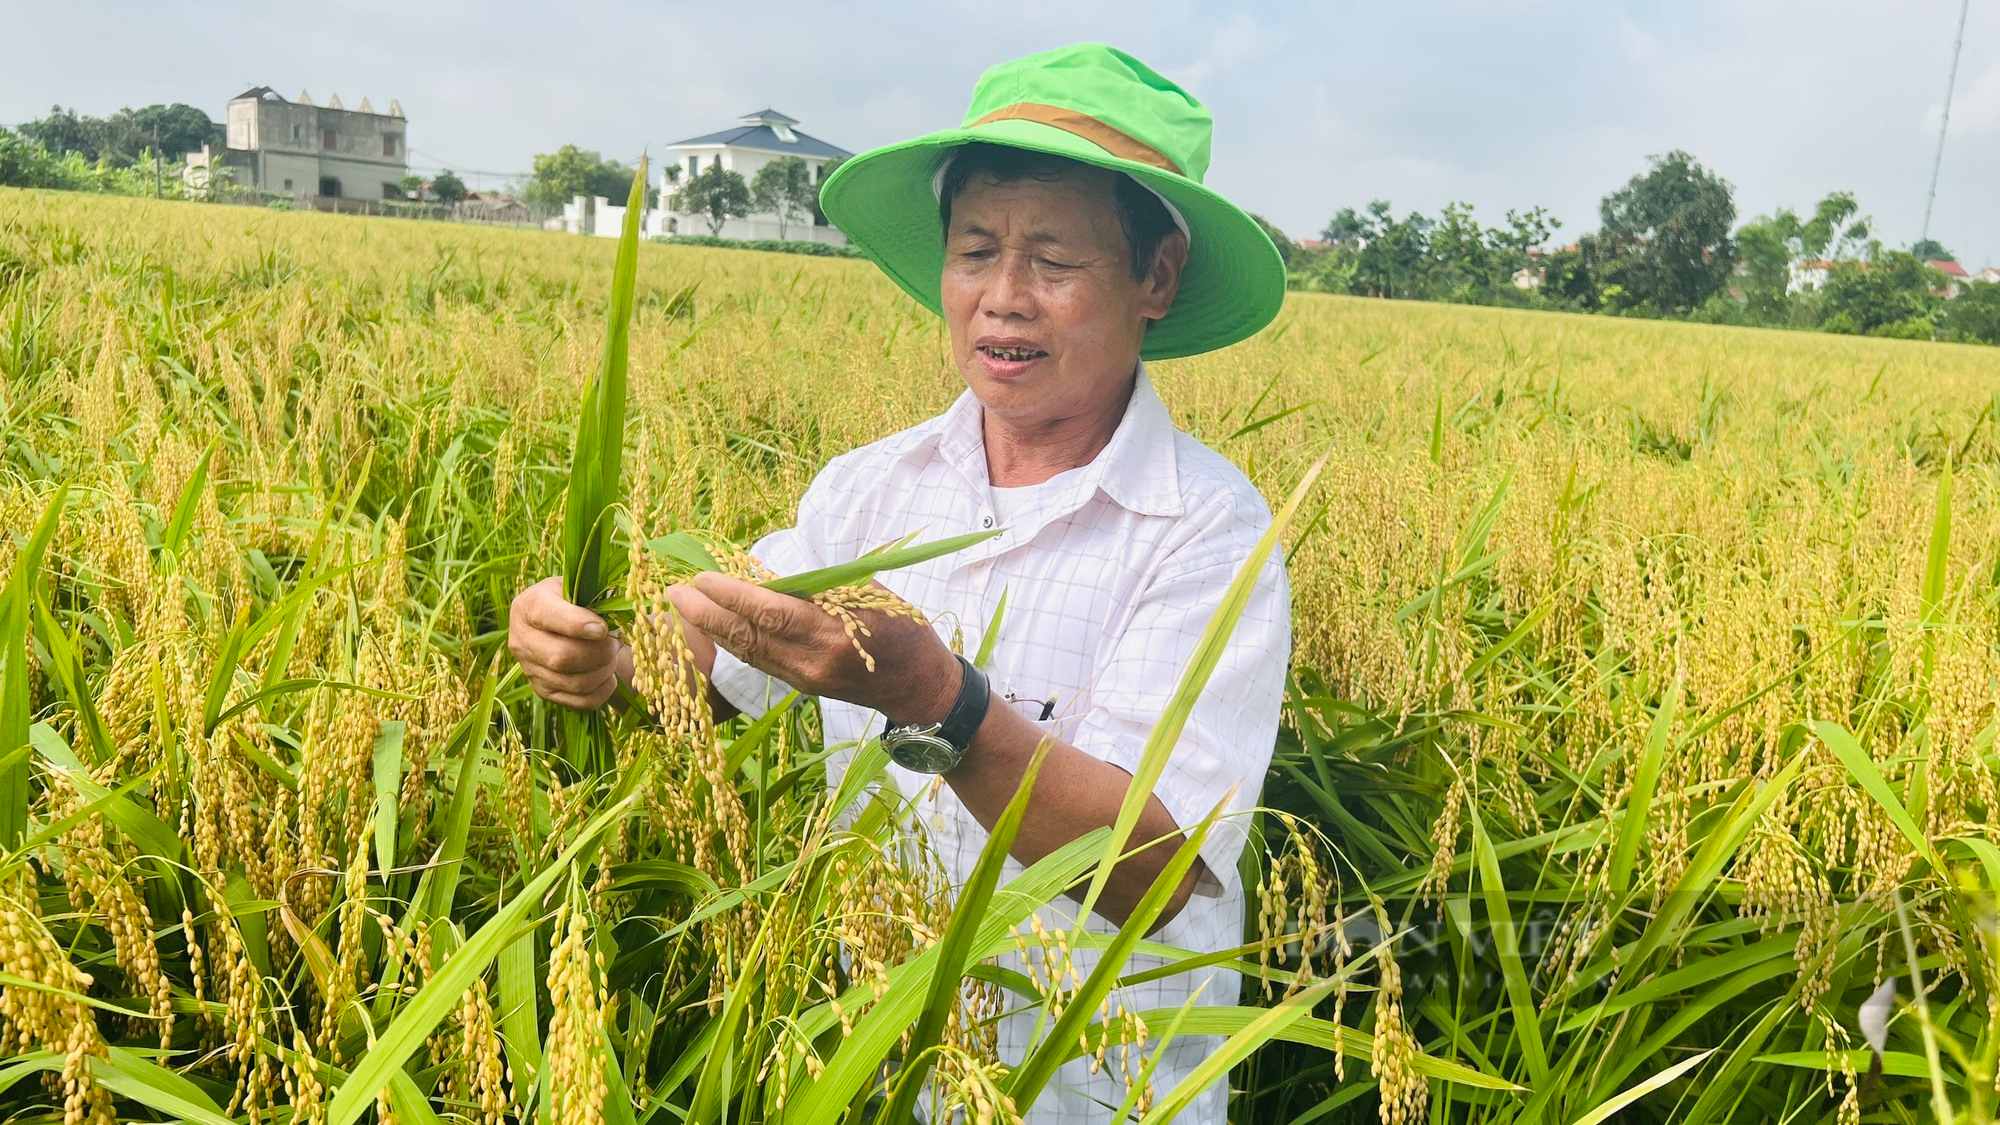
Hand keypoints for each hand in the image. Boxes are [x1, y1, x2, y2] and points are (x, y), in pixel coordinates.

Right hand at [508, 576, 626, 710]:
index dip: (578, 624)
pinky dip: (602, 692)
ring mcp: (530, 669)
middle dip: (598, 653)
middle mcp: (522, 639)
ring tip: (612, 657)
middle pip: (561, 657)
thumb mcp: (580, 588)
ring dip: (603, 672)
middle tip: (615, 643)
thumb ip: (592, 599)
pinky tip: (609, 677)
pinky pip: (578, 702)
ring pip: (572, 682)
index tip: (603, 628)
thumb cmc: (578, 601)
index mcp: (528, 606)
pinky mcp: (544, 691)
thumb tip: (607, 623)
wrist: (565, 624)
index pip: (549, 617)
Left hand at [665, 573, 958, 724]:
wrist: (920, 689)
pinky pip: (758, 660)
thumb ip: (826, 587)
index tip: (701, 577)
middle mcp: (812, 661)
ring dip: (711, 628)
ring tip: (681, 604)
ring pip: (746, 652)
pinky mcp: (801, 686)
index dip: (731, 596)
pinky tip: (713, 624)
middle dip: (705, 614)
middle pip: (747, 636)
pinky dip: (733, 641)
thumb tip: (777, 572)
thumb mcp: (873, 597)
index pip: (770, 613)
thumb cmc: (904, 632)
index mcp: (833, 634)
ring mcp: (804, 678)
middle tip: (672, 590)